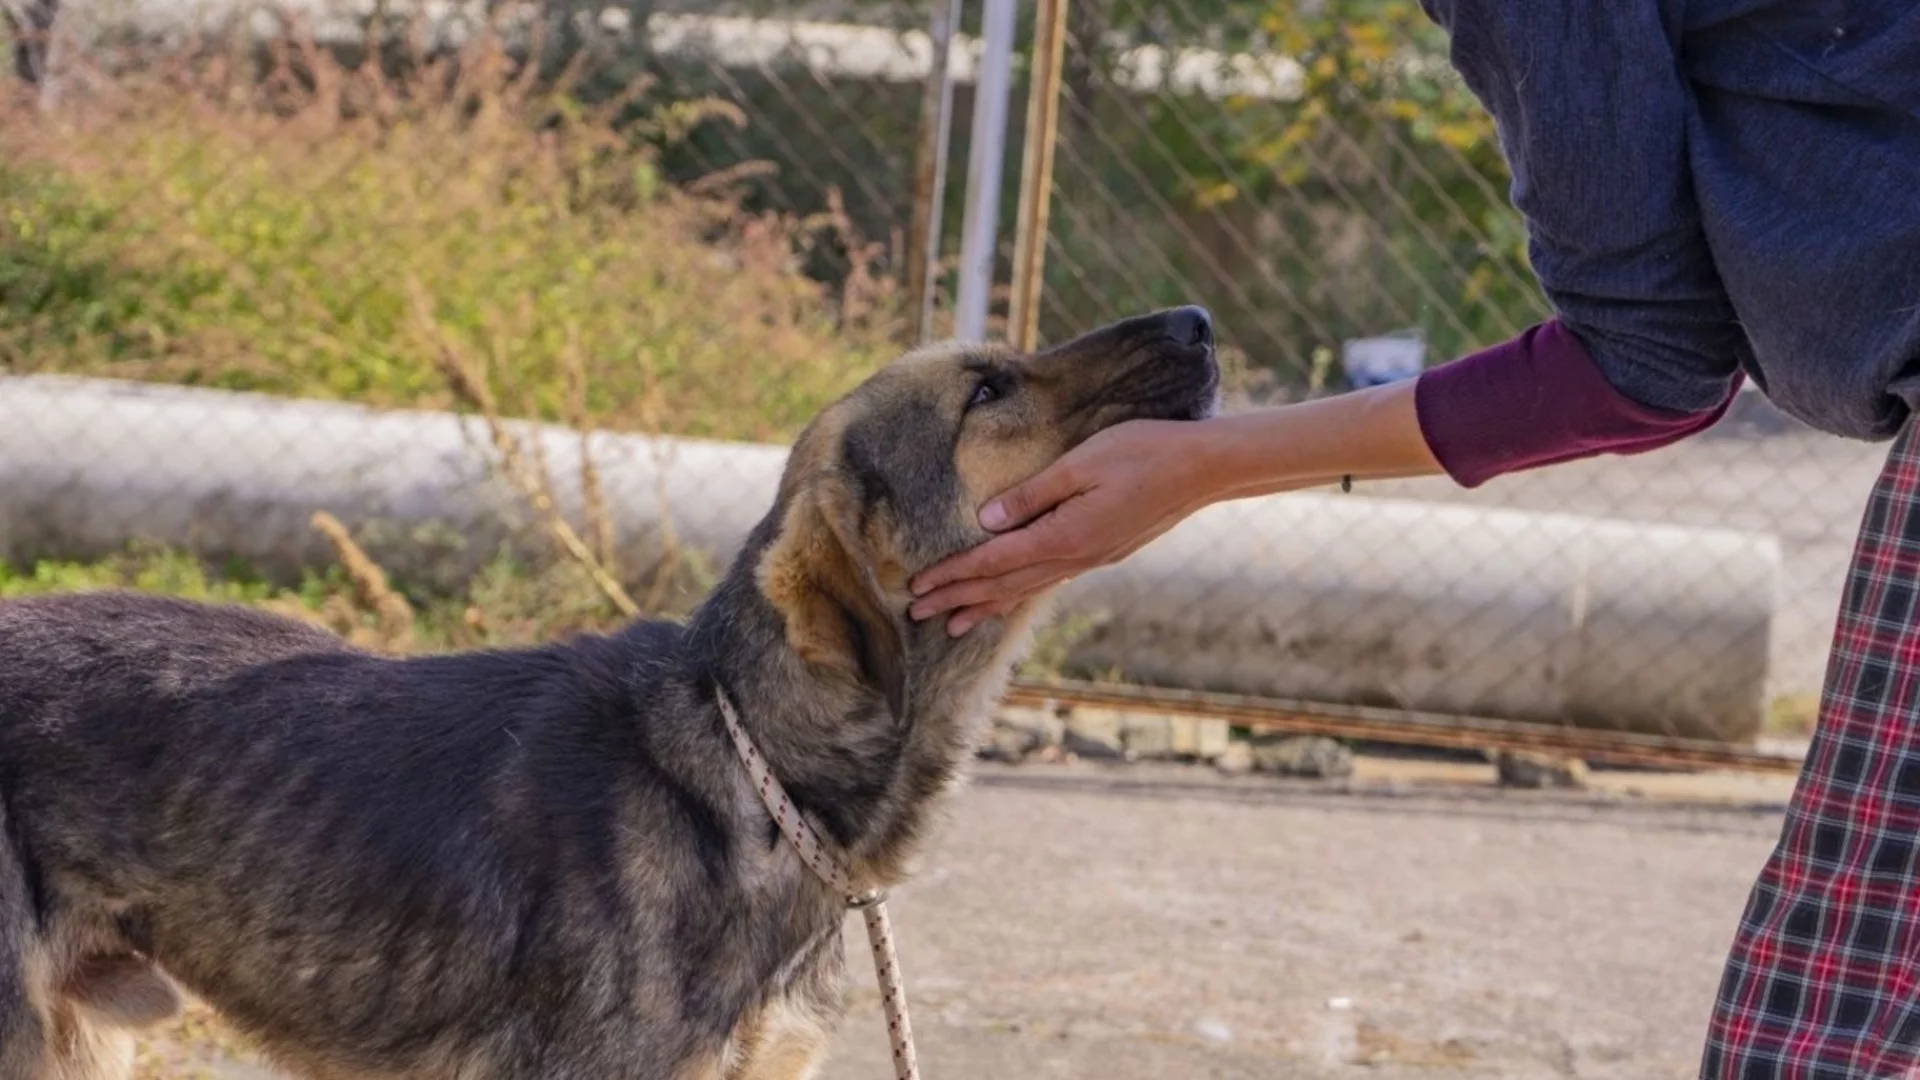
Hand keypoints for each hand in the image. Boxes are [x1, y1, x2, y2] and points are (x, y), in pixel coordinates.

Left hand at [908, 419, 1217, 635]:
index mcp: (1064, 536)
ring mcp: (1091, 559)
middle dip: (957, 599)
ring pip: (1026, 589)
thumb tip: (988, 520)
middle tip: (916, 615)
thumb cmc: (1144, 452)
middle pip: (1003, 585)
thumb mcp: (1082, 462)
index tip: (917, 588)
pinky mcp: (1103, 552)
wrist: (1203, 469)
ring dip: (986, 606)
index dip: (952, 574)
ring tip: (953, 625)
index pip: (993, 561)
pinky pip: (1048, 580)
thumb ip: (1033, 494)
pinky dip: (1018, 594)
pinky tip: (1009, 598)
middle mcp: (1074, 557)